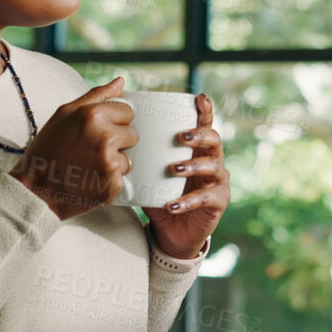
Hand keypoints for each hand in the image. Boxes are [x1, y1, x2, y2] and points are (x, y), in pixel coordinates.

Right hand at [10, 76, 139, 220]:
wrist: (34, 190)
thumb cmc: (46, 150)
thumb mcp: (64, 115)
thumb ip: (96, 96)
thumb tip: (121, 81)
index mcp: (93, 116)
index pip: (128, 112)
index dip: (114, 121)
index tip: (98, 131)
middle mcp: (105, 138)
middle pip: (133, 134)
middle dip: (118, 141)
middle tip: (93, 150)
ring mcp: (110, 163)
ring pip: (129, 158)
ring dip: (114, 162)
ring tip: (90, 166)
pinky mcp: (113, 185)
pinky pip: (123, 178)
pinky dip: (109, 181)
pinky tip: (91, 180)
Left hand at [141, 92, 228, 258]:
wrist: (171, 232)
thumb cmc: (160, 195)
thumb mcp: (148, 173)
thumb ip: (138, 155)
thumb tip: (114, 132)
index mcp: (197, 149)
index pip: (204, 125)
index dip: (205, 111)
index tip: (199, 99)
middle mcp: (212, 161)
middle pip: (214, 141)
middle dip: (199, 136)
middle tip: (180, 137)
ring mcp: (218, 182)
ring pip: (213, 167)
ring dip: (193, 166)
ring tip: (174, 169)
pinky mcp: (217, 203)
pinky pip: (206, 198)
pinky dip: (187, 201)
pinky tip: (171, 204)